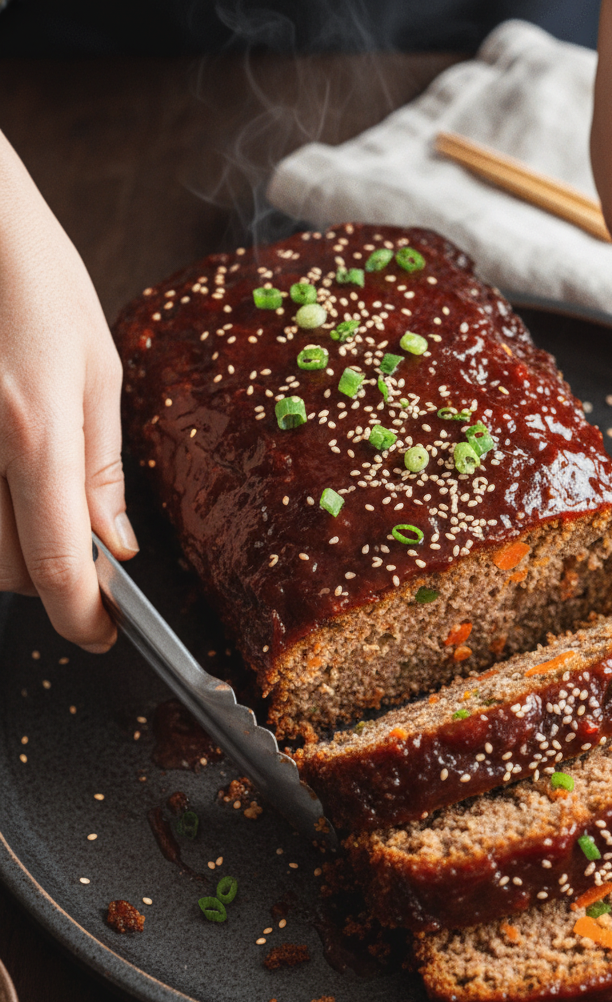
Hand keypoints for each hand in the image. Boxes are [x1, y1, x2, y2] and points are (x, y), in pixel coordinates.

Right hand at [0, 130, 137, 650]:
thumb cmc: (29, 272)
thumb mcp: (94, 365)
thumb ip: (100, 466)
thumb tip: (113, 546)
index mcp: (33, 430)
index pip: (53, 565)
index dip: (81, 616)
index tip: (101, 631)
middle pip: (5, 569)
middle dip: (47, 575)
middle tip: (75, 545)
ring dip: (7, 544)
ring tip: (29, 491)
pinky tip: (5, 470)